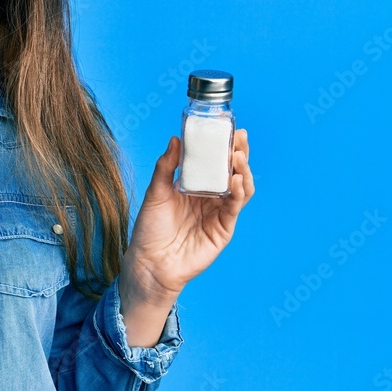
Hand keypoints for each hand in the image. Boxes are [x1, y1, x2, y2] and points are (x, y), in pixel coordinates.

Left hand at [122, 128, 254, 306]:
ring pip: (239, 187)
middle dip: (238, 153)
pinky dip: (238, 191)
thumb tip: (175, 139)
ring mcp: (218, 213)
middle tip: (240, 137)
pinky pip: (235, 206)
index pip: (213, 162)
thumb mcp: (155, 192)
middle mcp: (209, 197)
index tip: (227, 128)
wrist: (150, 262)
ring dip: (242, 170)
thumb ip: (166, 167)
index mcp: (194, 186)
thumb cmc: (150, 229)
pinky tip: (235, 179)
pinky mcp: (223, 229)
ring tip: (238, 156)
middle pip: (231, 171)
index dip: (222, 146)